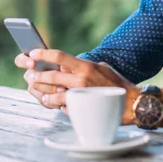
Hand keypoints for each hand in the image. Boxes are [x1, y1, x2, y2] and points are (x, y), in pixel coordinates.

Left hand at [16, 49, 136, 119]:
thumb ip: (86, 66)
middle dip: (38, 75)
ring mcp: (80, 95)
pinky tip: (51, 101)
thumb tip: (72, 63)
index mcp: (86, 66)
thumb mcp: (102, 68)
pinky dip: (55, 103)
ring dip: (42, 91)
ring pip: (53, 92)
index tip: (33, 53)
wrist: (131, 103)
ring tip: (37, 89)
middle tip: (30, 75)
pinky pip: (62, 106)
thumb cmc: (117, 84)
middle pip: (52, 75)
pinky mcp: (81, 109)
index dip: (43, 54)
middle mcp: (81, 79)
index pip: (59, 56)